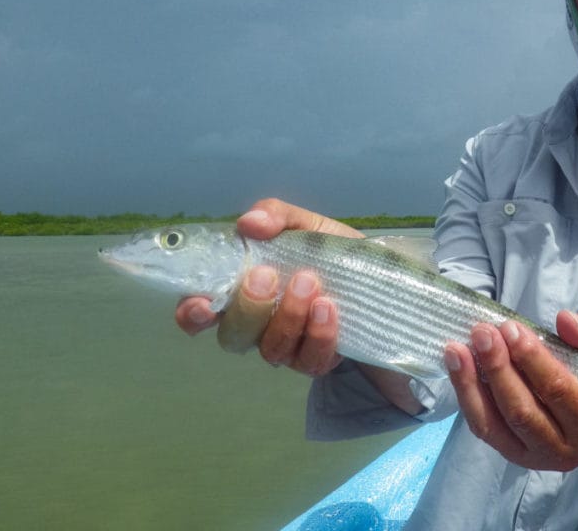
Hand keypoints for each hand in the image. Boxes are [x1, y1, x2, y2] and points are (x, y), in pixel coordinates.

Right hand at [173, 197, 361, 374]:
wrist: (384, 281)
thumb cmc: (333, 253)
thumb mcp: (307, 225)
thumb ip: (277, 216)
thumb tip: (249, 222)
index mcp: (243, 291)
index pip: (199, 312)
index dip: (192, 313)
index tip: (203, 302)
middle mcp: (258, 326)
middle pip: (233, 335)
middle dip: (248, 306)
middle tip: (267, 275)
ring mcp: (287, 347)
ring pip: (272, 348)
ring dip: (287, 314)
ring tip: (309, 282)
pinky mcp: (318, 361)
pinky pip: (309, 359)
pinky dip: (318, 333)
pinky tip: (329, 307)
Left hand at [444, 311, 577, 471]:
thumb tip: (566, 318)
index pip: (558, 391)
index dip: (532, 359)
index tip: (511, 327)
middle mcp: (562, 450)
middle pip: (522, 410)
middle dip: (498, 368)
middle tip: (483, 332)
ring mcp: (531, 457)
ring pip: (494, 423)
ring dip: (471, 382)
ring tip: (457, 348)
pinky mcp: (507, 453)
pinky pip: (481, 426)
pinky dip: (466, 394)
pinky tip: (456, 364)